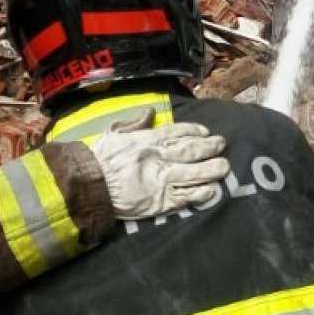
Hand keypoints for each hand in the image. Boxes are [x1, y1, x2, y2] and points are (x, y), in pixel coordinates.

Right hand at [90, 108, 229, 219]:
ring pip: (192, 174)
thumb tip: (151, 112)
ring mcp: (160, 181)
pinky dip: (199, 193)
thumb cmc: (99, 159)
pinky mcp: (159, 202)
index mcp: (146, 141)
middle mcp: (158, 159)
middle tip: (221, 144)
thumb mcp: (113, 134)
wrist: (89, 187)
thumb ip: (134, 124)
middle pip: (190, 151)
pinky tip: (211, 190)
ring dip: (211, 170)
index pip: (175, 132)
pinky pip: (184, 197)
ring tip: (225, 166)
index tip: (205, 131)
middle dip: (209, 147)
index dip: (193, 130)